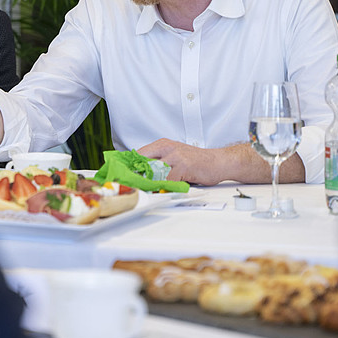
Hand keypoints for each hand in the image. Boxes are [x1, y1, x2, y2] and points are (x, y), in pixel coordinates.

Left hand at [139, 139, 305, 184]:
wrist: (220, 161)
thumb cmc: (197, 162)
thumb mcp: (174, 157)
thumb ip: (159, 164)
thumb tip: (139, 176)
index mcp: (161, 144)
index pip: (137, 155)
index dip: (126, 167)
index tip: (117, 176)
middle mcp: (166, 147)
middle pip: (141, 162)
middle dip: (132, 176)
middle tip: (124, 186)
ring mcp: (174, 156)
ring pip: (152, 172)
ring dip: (145, 184)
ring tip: (139, 192)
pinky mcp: (183, 166)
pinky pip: (167, 180)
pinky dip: (161, 188)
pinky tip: (158, 193)